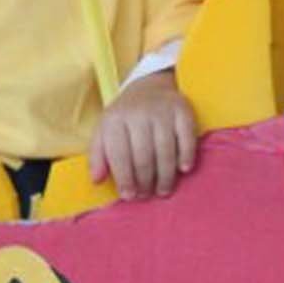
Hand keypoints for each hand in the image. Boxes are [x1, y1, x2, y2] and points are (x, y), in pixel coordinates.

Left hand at [88, 70, 197, 198]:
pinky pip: (186, 137)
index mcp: (115, 119)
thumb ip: (98, 155)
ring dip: (165, 176)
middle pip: (143, 155)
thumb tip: (96, 180)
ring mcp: (162, 111)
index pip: (119, 154)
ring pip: (165, 150)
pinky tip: (183, 170)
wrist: (150, 86)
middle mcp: (138, 114)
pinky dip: (186, 155)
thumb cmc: (125, 116)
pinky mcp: (182, 110)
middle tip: (147, 195)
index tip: (129, 196)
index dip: (124, 178)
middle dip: (145, 181)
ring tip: (163, 190)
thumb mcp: (105, 130)